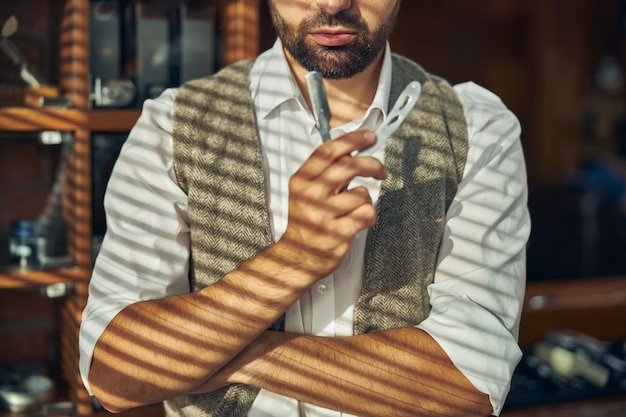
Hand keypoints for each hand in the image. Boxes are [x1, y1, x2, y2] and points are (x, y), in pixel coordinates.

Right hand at [276, 130, 386, 280]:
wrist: (297, 257)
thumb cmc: (305, 224)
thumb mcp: (304, 193)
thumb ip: (324, 172)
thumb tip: (352, 151)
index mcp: (301, 181)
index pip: (328, 151)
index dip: (352, 139)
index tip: (369, 137)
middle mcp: (310, 195)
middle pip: (349, 166)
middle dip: (372, 165)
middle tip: (380, 171)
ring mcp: (323, 215)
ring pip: (362, 194)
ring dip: (365, 201)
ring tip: (353, 210)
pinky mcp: (337, 233)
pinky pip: (366, 214)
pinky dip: (368, 217)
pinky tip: (356, 222)